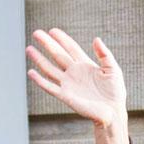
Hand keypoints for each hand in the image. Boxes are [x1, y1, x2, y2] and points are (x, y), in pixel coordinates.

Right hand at [26, 29, 129, 143]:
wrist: (113, 112)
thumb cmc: (115, 92)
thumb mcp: (113, 70)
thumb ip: (105, 54)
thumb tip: (96, 39)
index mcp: (85, 65)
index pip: (71, 48)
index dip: (62, 39)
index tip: (52, 30)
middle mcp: (74, 73)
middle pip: (57, 55)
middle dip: (47, 44)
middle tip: (36, 33)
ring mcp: (68, 84)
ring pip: (50, 69)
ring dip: (39, 59)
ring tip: (29, 49)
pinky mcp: (65, 96)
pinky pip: (50, 87)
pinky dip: (40, 80)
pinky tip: (31, 72)